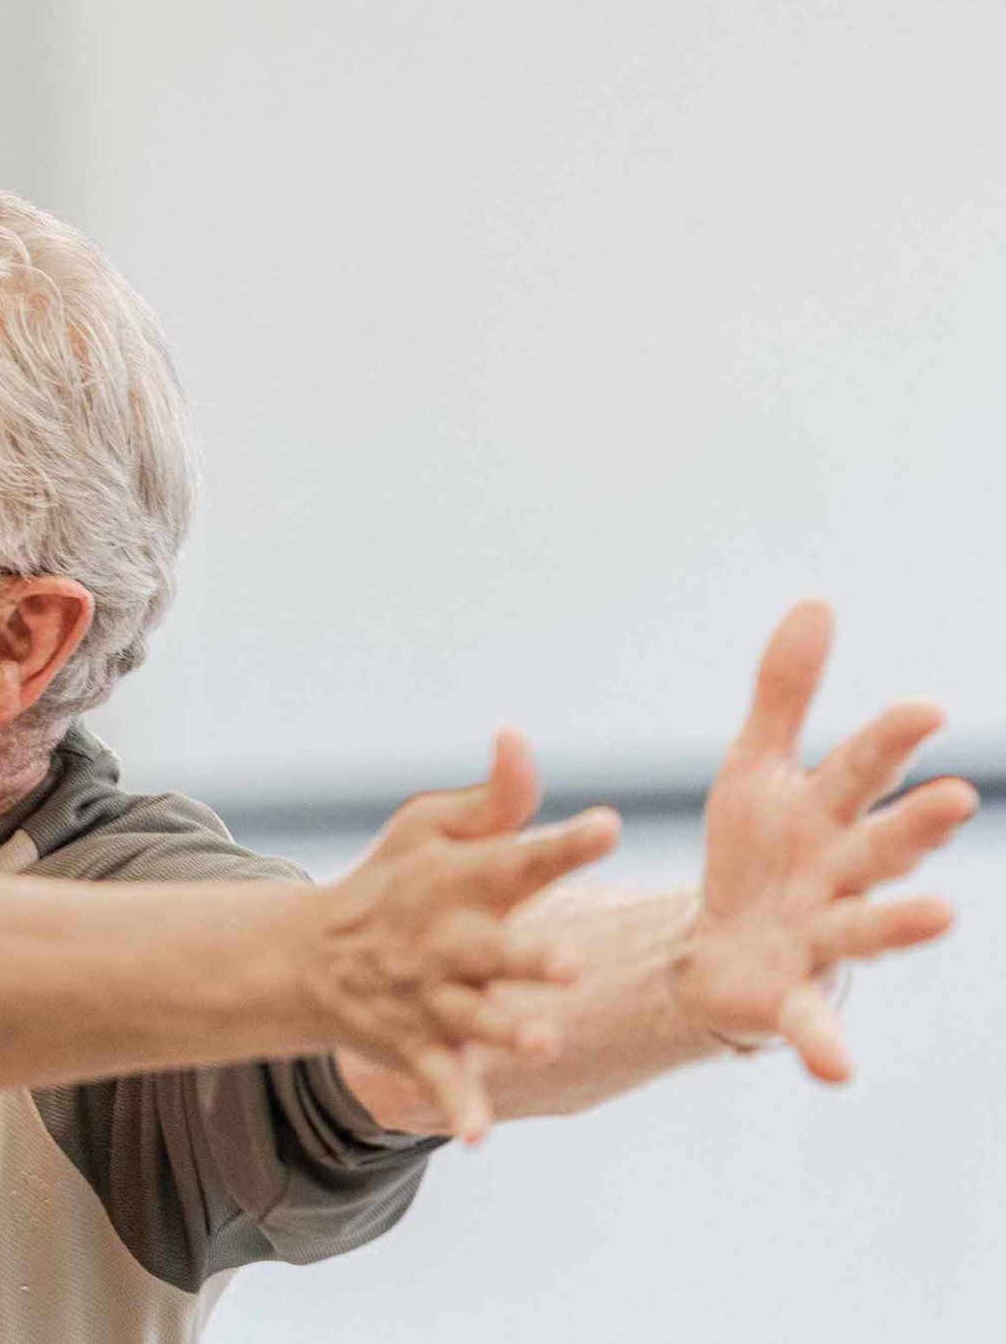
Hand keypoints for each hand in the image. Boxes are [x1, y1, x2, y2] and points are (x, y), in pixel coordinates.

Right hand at [313, 729, 620, 1142]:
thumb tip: (518, 735)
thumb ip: (493, 797)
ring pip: (471, 1017)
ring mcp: (429, 996)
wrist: (309, 957)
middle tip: (573, 963)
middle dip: (530, 958)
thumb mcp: (430, 829)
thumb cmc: (396, 883)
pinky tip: (477, 1135)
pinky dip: (454, 1107)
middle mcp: (446, 940)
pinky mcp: (415, 1043)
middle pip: (493, 950)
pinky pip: (437, 1080)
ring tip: (541, 1041)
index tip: (608, 826)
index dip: (563, 843)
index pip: (518, 857)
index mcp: (460, 881)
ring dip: (504, 1031)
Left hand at [673, 600, 977, 1080]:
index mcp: (828, 816)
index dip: (890, 741)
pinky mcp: (789, 998)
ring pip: (867, 929)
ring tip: (943, 915)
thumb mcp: (753, 770)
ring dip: (903, 923)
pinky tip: (838, 1073)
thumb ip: (784, 695)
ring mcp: (824, 940)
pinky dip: (825, 1048)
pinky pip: (810, 1026)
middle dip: (915, 825)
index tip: (923, 708)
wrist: (720, 952)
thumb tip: (816, 601)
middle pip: (882, 845)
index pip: (861, 770)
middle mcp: (842, 879)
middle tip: (954, 800)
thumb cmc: (755, 854)